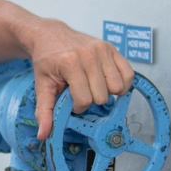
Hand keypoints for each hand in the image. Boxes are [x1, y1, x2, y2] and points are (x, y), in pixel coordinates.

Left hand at [30, 21, 132, 139]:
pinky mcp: (112, 48)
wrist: (50, 35)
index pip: (84, 99)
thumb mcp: (41, 85)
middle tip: (79, 90)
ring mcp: (103, 50)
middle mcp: (89, 54)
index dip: (77, 106)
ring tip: (92, 86)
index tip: (70, 99)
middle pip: (102, 96)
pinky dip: (121, 84)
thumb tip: (44, 136)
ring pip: (117, 87)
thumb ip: (44, 111)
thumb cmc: (46, 61)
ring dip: (106, 92)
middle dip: (91, 99)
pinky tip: (107, 83)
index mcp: (70, 63)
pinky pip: (128, 74)